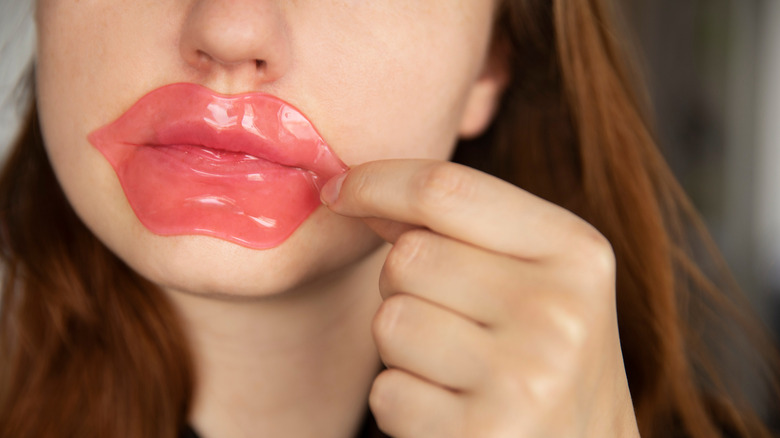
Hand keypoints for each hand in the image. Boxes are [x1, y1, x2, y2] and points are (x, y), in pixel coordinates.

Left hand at [321, 159, 639, 437]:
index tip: (339, 190)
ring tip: (456, 367)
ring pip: (391, 322)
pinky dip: (403, 401)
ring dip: (402, 347)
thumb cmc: (546, 353)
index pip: (446, 190)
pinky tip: (452, 410)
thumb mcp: (533, 274)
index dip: (377, 181)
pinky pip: (388, 392)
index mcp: (576, 253)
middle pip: (409, 256)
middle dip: (402, 283)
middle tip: (446, 316)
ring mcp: (525, 379)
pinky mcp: (483, 436)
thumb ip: (458, 228)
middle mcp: (558, 311)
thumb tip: (355, 189)